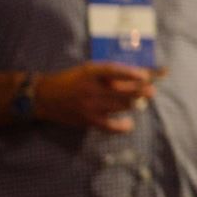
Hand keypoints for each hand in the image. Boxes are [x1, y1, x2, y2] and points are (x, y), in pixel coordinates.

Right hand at [35, 63, 154, 132]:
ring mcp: (90, 105)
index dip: (132, 73)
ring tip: (137, 101)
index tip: (146, 76)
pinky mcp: (88, 120)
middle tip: (151, 91)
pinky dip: (123, 126)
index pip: (114, 71)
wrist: (45, 97)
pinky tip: (129, 123)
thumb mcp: (88, 70)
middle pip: (123, 90)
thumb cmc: (71, 80)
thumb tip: (140, 74)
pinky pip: (111, 126)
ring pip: (122, 105)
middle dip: (141, 91)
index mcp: (91, 72)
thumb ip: (110, 72)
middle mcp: (91, 88)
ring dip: (133, 104)